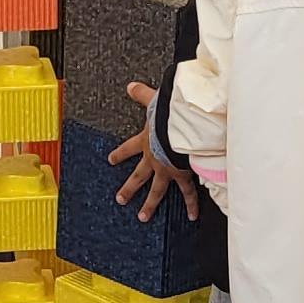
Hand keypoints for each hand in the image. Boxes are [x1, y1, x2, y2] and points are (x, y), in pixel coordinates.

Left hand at [106, 82, 199, 220]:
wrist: (182, 128)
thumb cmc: (168, 114)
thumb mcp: (152, 101)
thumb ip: (141, 94)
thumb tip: (130, 86)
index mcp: (146, 141)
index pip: (128, 148)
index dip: (119, 153)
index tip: (111, 160)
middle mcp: (153, 159)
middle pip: (138, 177)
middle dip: (128, 188)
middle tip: (120, 200)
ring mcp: (167, 170)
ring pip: (156, 191)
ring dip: (149, 205)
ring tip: (142, 216)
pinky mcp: (182, 175)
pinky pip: (188, 193)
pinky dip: (191, 205)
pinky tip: (192, 216)